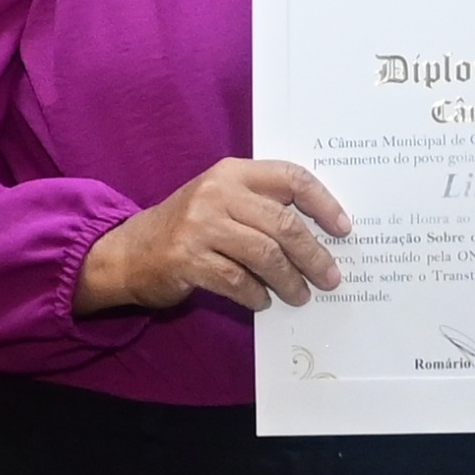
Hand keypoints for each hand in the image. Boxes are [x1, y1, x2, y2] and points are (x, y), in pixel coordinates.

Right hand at [78, 159, 350, 314]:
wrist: (131, 250)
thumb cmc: (189, 226)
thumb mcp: (222, 200)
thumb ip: (262, 205)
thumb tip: (319, 234)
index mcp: (233, 172)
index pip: (291, 178)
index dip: (323, 203)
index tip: (343, 229)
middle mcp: (217, 193)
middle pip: (283, 224)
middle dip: (313, 255)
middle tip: (330, 278)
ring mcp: (200, 226)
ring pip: (264, 255)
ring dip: (289, 280)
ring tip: (300, 295)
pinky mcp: (186, 259)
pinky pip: (236, 281)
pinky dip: (256, 295)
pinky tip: (263, 301)